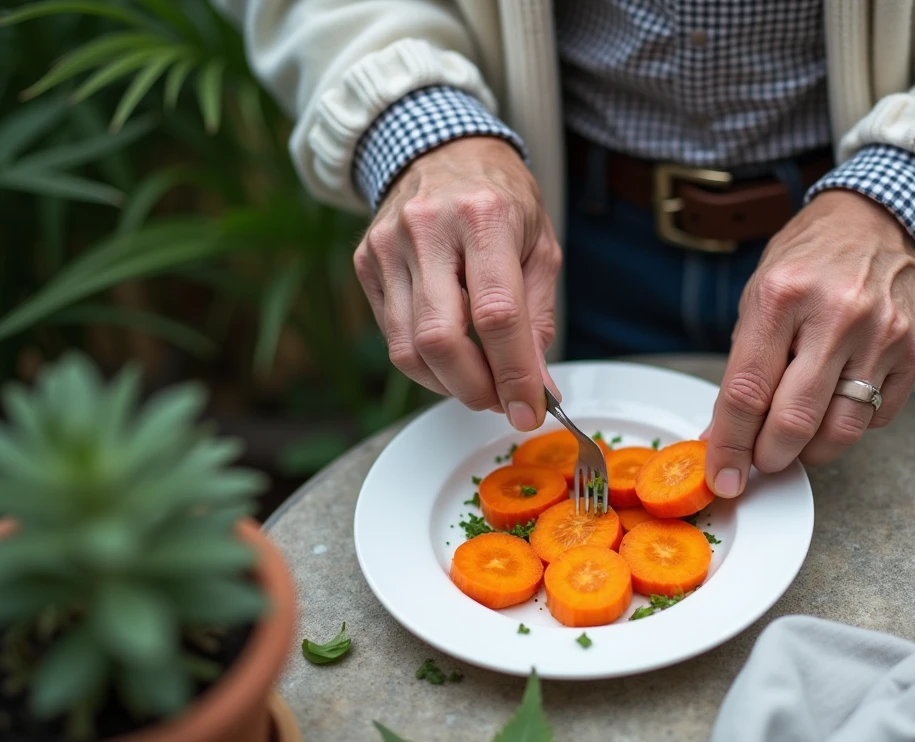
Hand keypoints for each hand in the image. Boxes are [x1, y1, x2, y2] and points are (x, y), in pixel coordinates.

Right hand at [353, 136, 561, 429]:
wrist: (442, 150)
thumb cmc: (502, 200)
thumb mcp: (541, 248)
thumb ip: (539, 321)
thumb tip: (537, 391)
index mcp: (484, 217)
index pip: (496, 314)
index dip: (514, 374)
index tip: (529, 410)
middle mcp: (428, 228)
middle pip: (440, 338)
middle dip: (474, 388)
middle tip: (501, 401)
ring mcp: (388, 246)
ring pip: (407, 348)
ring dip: (448, 384)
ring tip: (480, 383)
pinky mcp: (365, 262)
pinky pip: (391, 336)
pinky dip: (425, 364)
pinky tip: (452, 357)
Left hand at [704, 190, 914, 496]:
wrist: (881, 220)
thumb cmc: (812, 258)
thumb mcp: (759, 293)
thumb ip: (743, 366)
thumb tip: (722, 435)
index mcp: (783, 296)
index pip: (747, 392)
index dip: (730, 445)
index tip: (723, 474)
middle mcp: (836, 315)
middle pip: (794, 421)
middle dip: (769, 457)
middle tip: (759, 459)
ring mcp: (882, 334)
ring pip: (840, 431)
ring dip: (809, 452)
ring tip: (795, 441)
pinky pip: (876, 417)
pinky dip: (848, 426)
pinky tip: (835, 405)